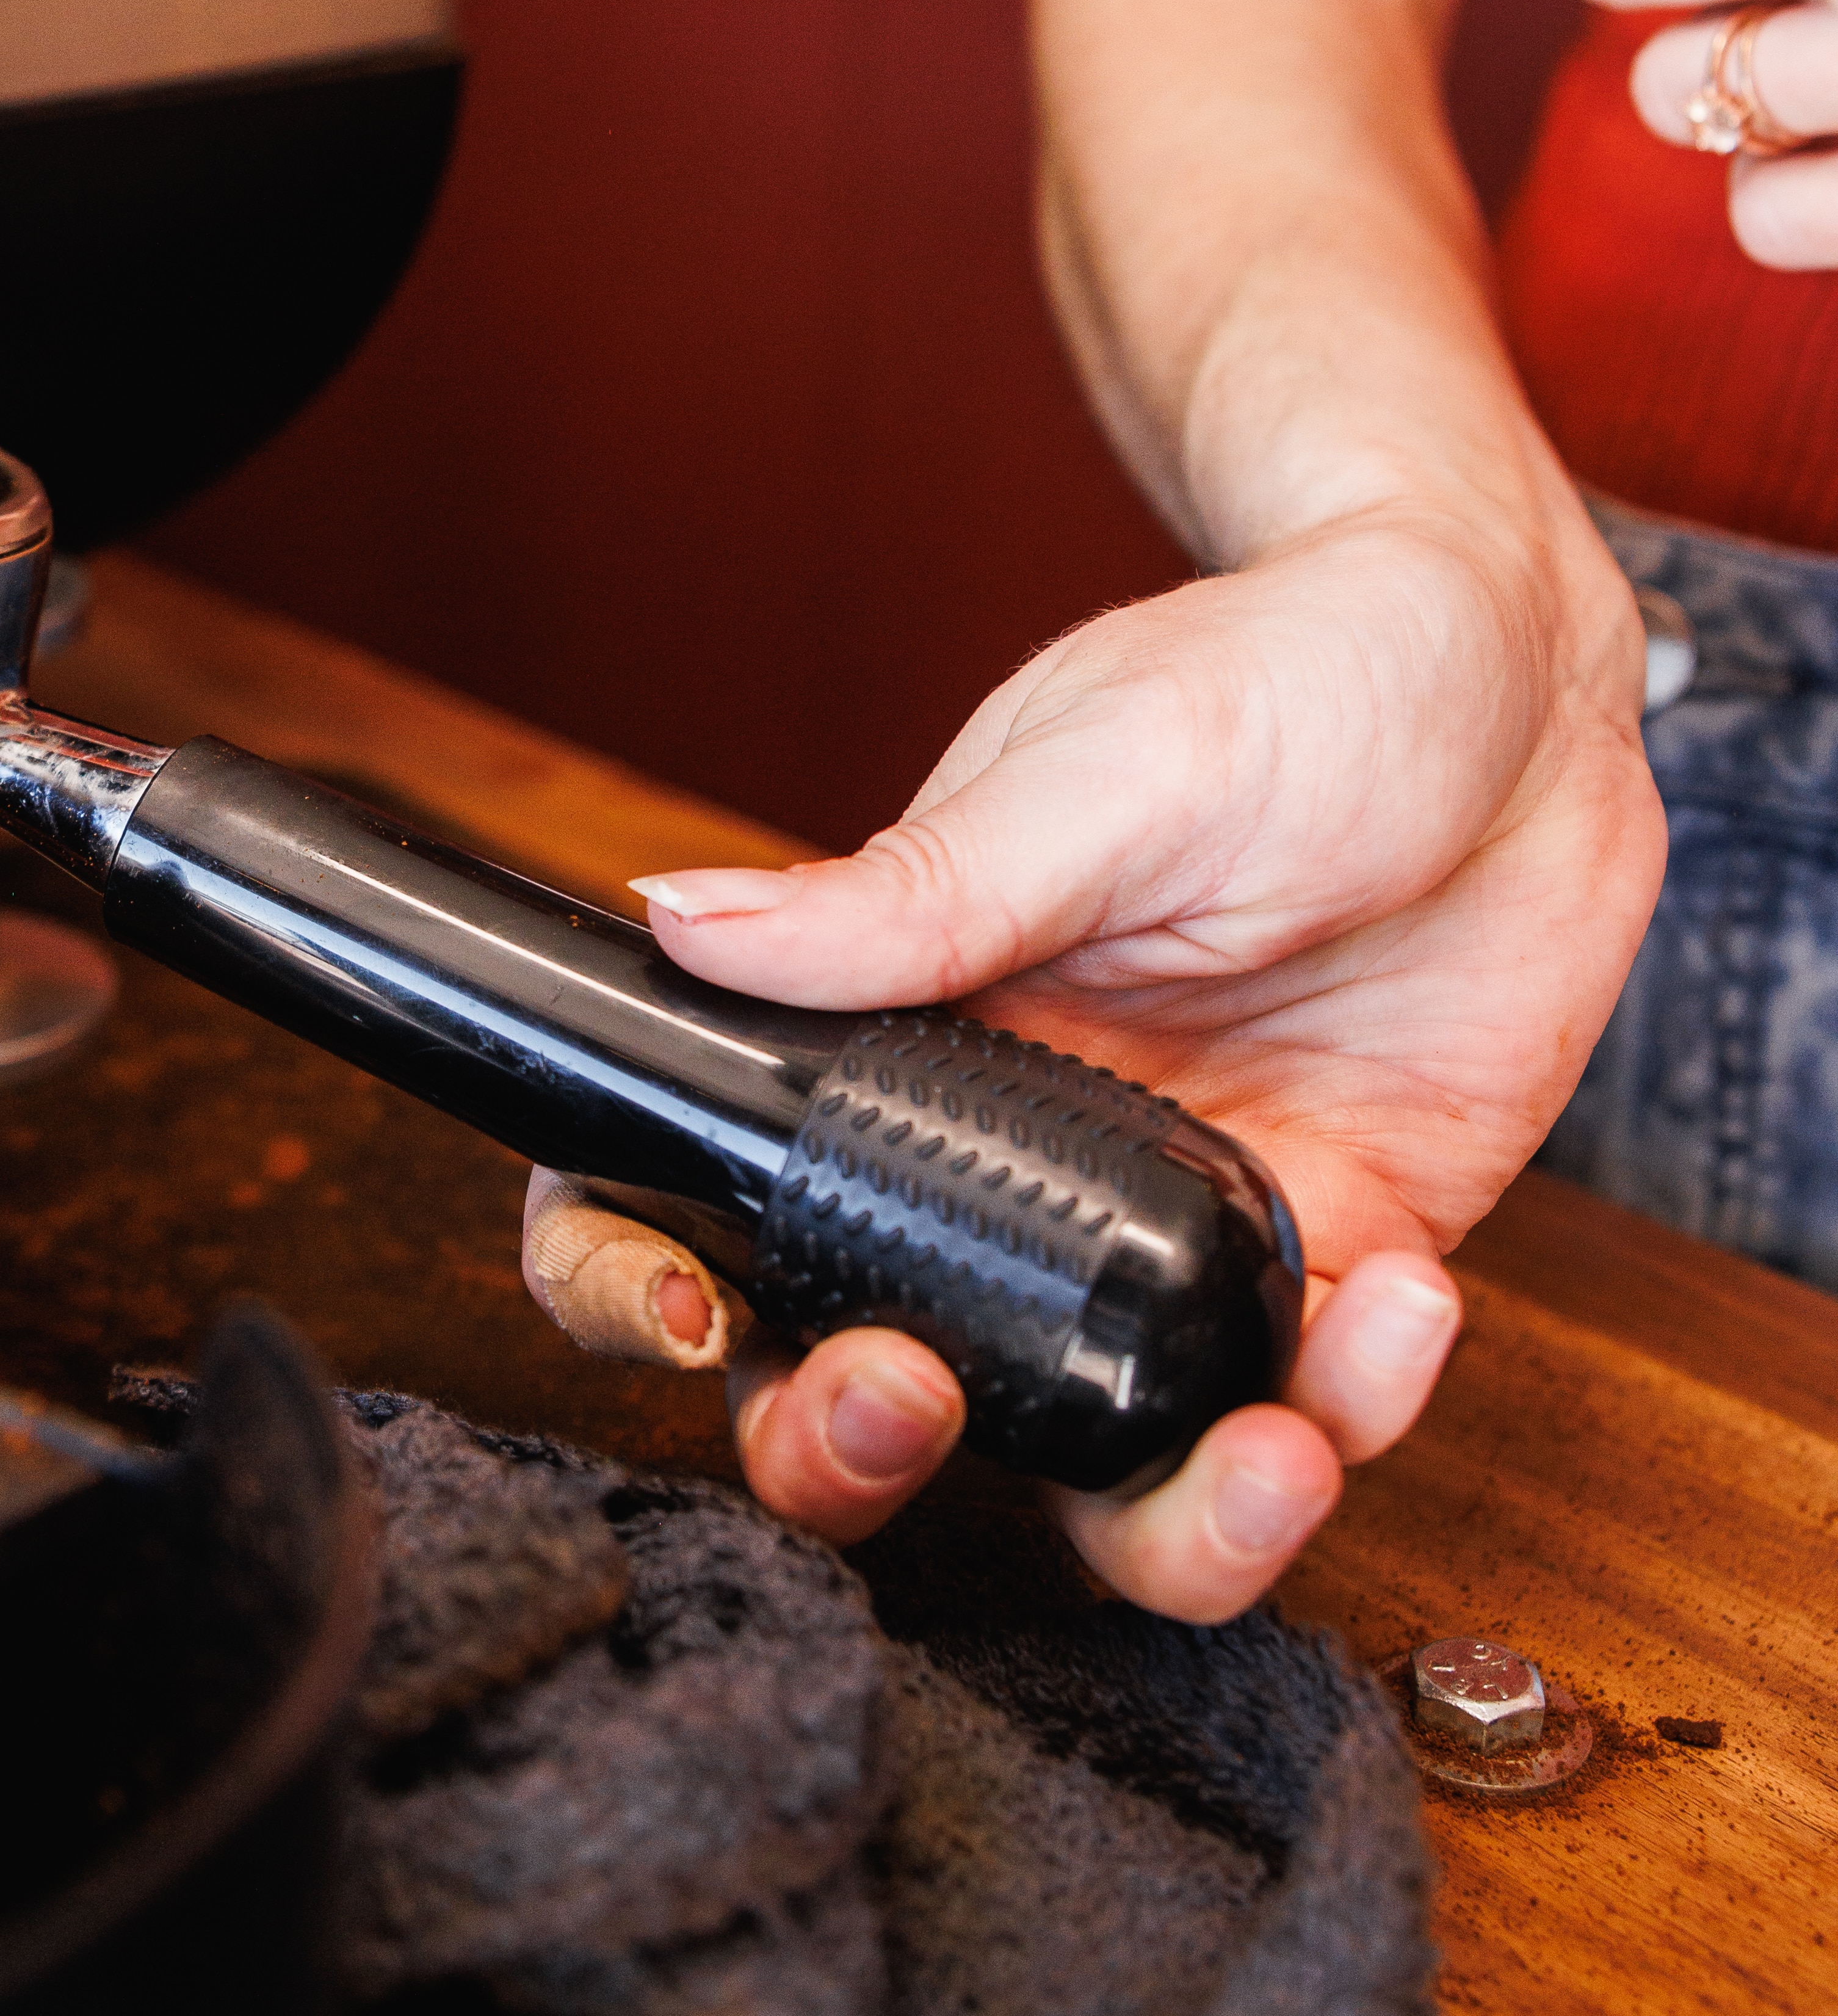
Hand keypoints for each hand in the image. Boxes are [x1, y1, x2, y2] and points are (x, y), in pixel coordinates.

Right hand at [539, 511, 1655, 1618]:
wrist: (1512, 659)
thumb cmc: (1284, 668)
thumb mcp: (1093, 769)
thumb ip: (911, 891)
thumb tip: (675, 918)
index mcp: (914, 1032)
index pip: (737, 1206)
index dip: (676, 1306)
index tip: (715, 1335)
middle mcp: (1024, 1157)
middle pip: (898, 1388)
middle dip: (869, 1461)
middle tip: (923, 1411)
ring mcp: (1180, 1222)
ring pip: (1118, 1467)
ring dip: (1181, 1527)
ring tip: (1273, 1459)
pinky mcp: (1345, 1244)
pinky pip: (1323, 1402)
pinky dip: (1365, 1403)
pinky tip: (1413, 1296)